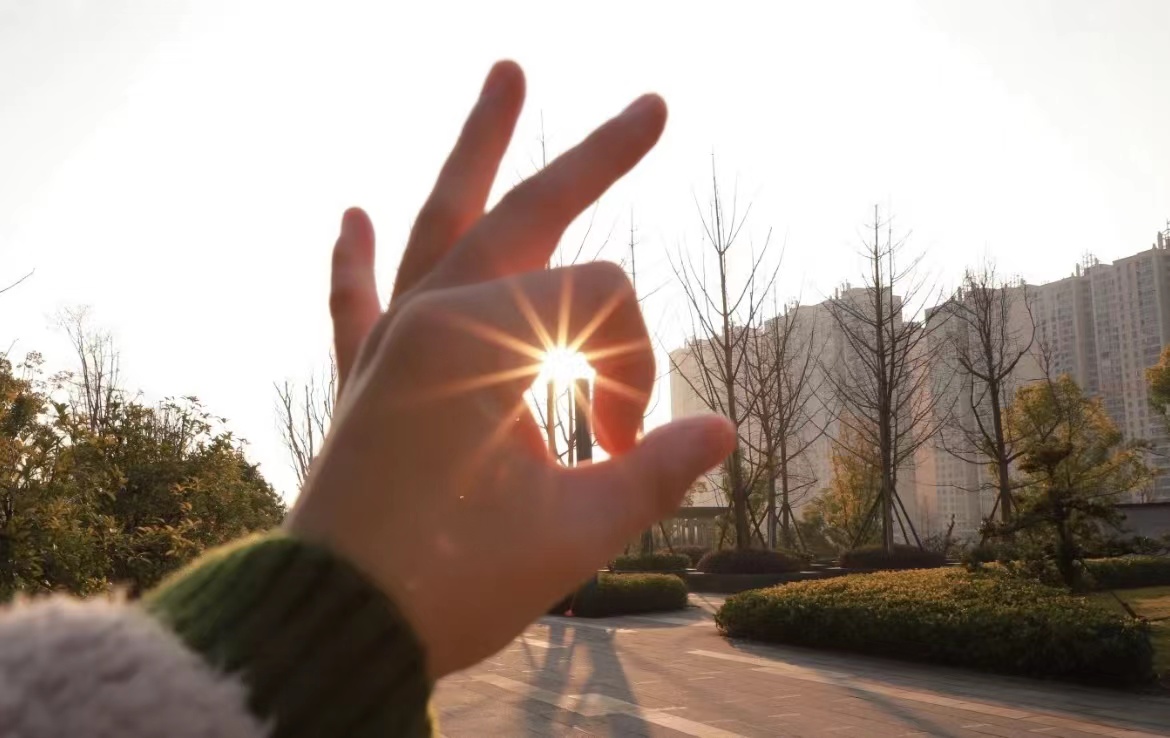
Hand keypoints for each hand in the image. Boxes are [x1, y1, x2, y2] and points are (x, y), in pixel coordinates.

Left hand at [285, 61, 734, 679]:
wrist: (334, 624)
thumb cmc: (450, 581)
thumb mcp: (574, 532)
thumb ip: (653, 471)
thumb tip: (721, 433)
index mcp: (482, 338)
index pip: (600, 311)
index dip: (638, 369)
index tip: (629, 444)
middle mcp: (430, 316)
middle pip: (528, 213)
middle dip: (594, 160)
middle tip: (650, 107)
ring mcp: (388, 342)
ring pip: (438, 224)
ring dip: (474, 153)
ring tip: (506, 77)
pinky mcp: (362, 381)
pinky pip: (355, 302)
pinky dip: (353, 261)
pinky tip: (351, 214)